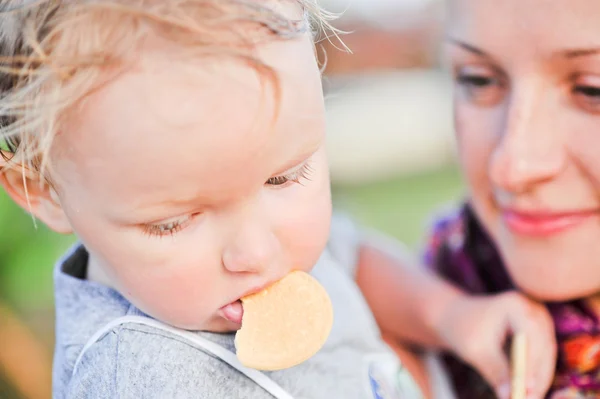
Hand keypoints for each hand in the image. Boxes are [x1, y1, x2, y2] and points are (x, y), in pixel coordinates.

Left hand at [437, 291, 555, 398]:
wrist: (456, 317)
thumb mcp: (476, 350)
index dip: (532, 364)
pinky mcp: (539, 331)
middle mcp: (534, 309)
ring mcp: (540, 319)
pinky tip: (528, 393)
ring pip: (546, 355)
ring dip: (539, 380)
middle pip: (544, 347)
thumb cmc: (463, 329)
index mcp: (516, 305)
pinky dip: (536, 375)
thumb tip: (510, 396)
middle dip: (538, 377)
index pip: (532, 335)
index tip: (527, 389)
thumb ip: (495, 371)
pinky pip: (542, 356)